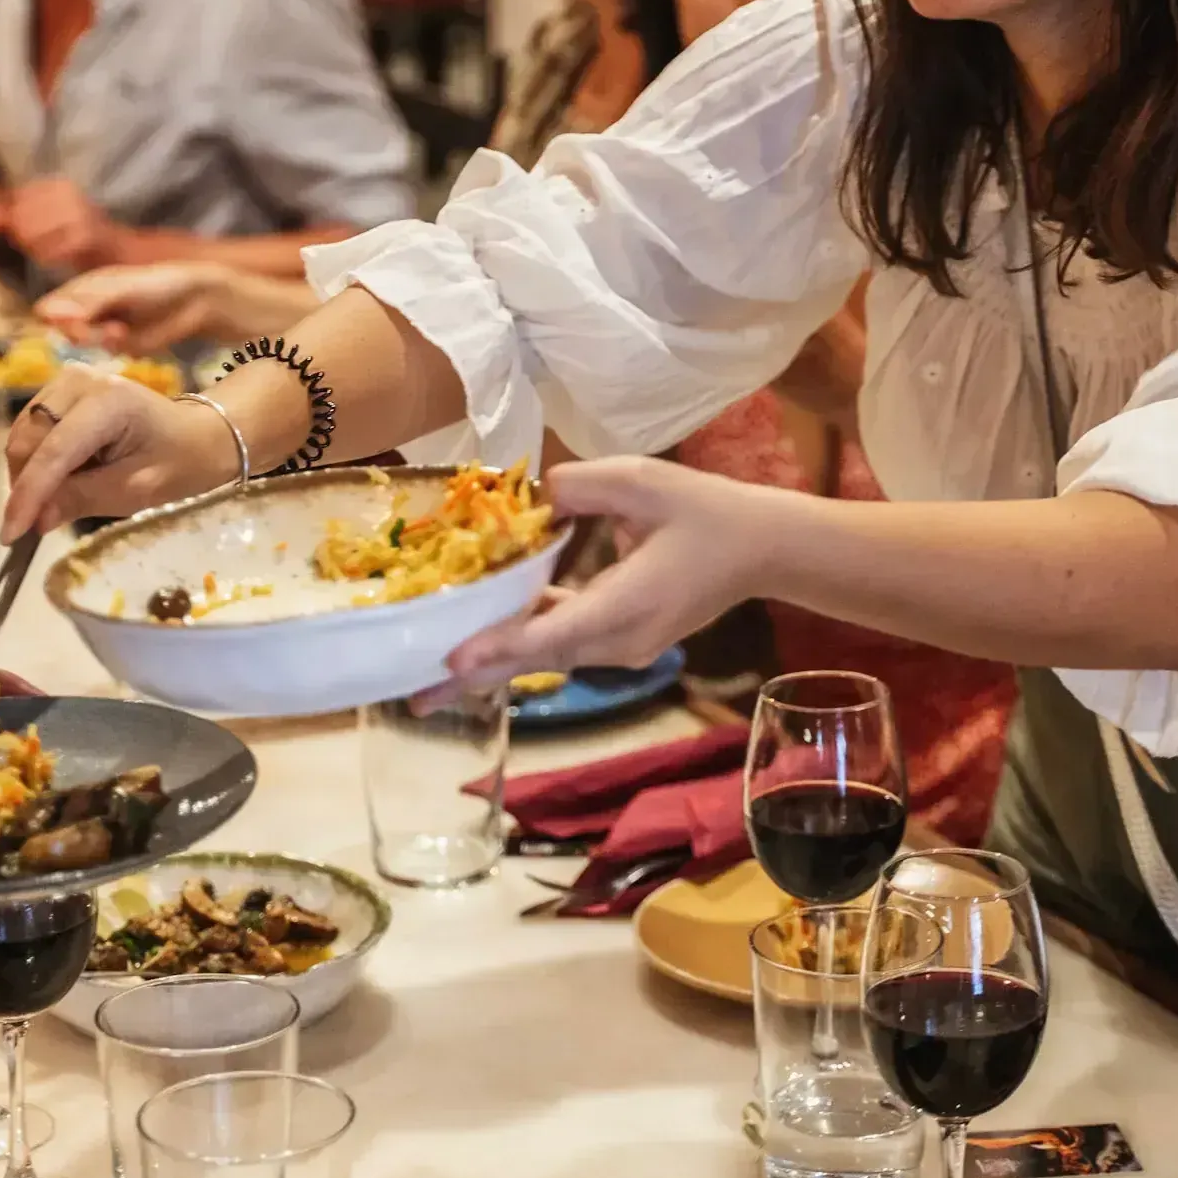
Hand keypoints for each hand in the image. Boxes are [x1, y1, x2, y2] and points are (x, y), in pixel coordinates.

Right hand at [2, 362, 240, 536]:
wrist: (197, 435)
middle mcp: (79, 381)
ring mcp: (66, 382)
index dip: (28, 495)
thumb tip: (35, 520)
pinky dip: (37, 463)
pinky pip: (30, 433)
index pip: (54, 452)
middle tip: (38, 523)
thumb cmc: (176, 463)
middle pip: (28, 441)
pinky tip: (64, 477)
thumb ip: (82, 499)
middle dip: (26, 487)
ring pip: (23, 437)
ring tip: (61, 496)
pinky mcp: (58, 392)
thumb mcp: (136, 490)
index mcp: (108, 401)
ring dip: (30, 475)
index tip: (10, 534)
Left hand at [5, 178, 123, 272]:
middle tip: (45, 247)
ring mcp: (79, 214)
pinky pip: (48, 253)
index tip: (36, 233)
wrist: (122, 256)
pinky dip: (49, 260)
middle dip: (25, 239)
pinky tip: (61, 260)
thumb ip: (13, 217)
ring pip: (30, 236)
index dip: (17, 222)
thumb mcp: (46, 222)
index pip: (16, 202)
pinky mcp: (85, 236)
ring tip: (53, 253)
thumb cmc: (80, 239)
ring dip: (37, 251)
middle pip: (19, 220)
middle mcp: (69, 193)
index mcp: (59, 184)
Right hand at [38, 263, 232, 353]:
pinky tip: (127, 336)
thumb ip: (87, 302)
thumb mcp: (118, 288)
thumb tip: (46, 313)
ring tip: (119, 330)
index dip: (53, 318)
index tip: (66, 322)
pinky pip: (106, 352)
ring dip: (97, 339)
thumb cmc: (155, 284)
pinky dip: (114, 346)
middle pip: (63, 329)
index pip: (50, 307)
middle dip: (77, 331)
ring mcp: (103, 330)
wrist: (193, 301)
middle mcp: (87, 310)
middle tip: (89, 329)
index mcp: (81, 289)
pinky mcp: (121, 347)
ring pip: (84, 344)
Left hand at [438, 458, 768, 692]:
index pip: (553, 633)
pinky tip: (489, 631)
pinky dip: (525, 640)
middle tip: (415, 697)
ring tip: (435, 677)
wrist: (762, 549)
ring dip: (495, 660)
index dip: (500, 646)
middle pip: (538, 658)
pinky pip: (565, 643)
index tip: (453, 661)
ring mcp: (624, 648)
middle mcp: (620, 640)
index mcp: (626, 604)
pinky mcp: (626, 641)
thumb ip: (581, 485)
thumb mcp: (644, 479)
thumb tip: (534, 496)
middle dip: (476, 675)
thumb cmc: (705, 512)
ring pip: (548, 655)